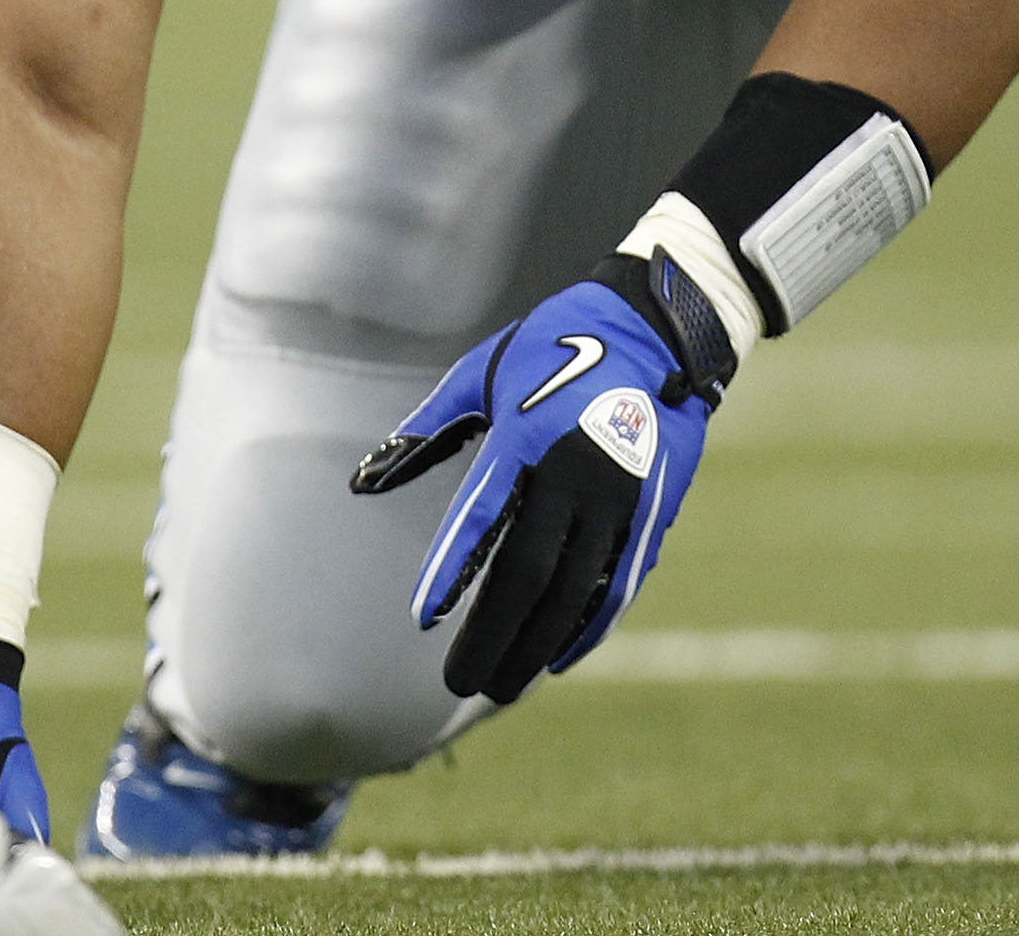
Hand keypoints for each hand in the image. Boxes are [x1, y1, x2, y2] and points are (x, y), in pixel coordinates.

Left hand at [350, 254, 729, 703]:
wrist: (656, 333)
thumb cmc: (552, 346)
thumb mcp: (481, 374)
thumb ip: (425, 431)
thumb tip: (362, 482)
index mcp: (526, 436)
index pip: (482, 517)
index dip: (451, 570)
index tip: (423, 618)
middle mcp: (574, 474)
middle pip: (529, 573)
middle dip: (492, 633)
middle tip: (458, 682)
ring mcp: (618, 498)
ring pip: (574, 590)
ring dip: (535, 644)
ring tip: (502, 687)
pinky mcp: (650, 513)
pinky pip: (616, 584)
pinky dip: (586, 627)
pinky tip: (556, 659)